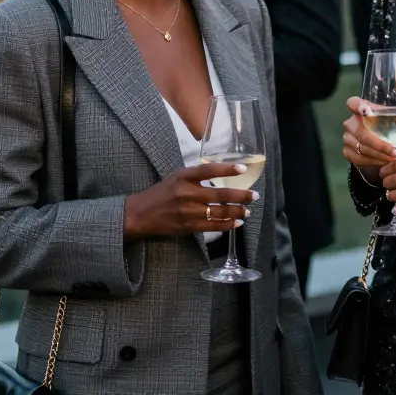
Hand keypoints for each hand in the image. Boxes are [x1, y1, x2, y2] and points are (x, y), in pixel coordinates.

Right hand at [123, 163, 258, 239]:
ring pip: (220, 212)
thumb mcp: (176, 178)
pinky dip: (228, 225)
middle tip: (254, 195)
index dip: (228, 169)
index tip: (243, 170)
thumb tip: (222, 176)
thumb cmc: (161, 193)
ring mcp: (189, 211)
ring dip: (237, 211)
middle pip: (220, 194)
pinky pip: (213, 226)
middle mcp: (187, 193)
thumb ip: (196, 177)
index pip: (209, 170)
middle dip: (241, 196)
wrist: (141, 214)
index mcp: (184, 177)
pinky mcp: (189, 226)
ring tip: (247, 210)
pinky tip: (237, 222)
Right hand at [341, 97, 395, 184]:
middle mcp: (351, 123)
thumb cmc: (389, 128)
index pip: (353, 103)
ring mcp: (347, 138)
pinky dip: (375, 162)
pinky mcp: (348, 153)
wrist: (377, 146)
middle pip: (361, 132)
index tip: (366, 110)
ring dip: (381, 156)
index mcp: (361, 109)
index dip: (357, 106)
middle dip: (381, 144)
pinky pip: (361, 159)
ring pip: (363, 148)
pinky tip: (388, 164)